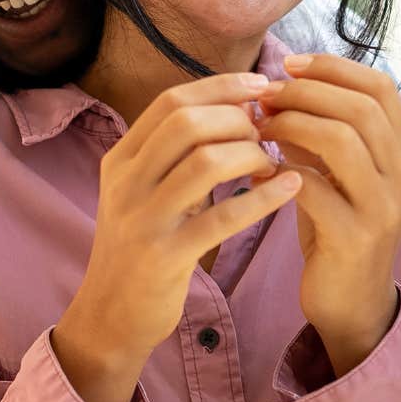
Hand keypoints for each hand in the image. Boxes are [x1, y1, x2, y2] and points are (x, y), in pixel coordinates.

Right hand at [55, 73, 304, 401]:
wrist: (110, 315)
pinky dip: (263, 198)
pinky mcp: (164, 255)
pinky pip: (222, 217)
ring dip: (251, 154)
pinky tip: (290, 188)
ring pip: (205, 161)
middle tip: (266, 131)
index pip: (171, 102)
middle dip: (237, 119)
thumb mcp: (145, 192)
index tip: (261, 86)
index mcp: (120, 158)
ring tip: (272, 162)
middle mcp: (126, 181)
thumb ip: (177, 155)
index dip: (221, 87)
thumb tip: (235, 110)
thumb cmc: (141, 247)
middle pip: (186, 122)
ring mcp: (142, 218)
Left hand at [257, 54, 400, 375]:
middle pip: (361, 107)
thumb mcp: (335, 174)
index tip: (288, 64)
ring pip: (343, 139)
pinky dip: (281, 170)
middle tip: (264, 94)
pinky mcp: (356, 237)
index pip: (380, 87)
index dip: (333, 67)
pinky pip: (314, 187)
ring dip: (292, 124)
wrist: (349, 303)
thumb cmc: (335, 229)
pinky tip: (259, 169)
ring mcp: (386, 208)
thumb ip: (320, 132)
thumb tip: (279, 87)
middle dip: (305, 92)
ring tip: (259, 126)